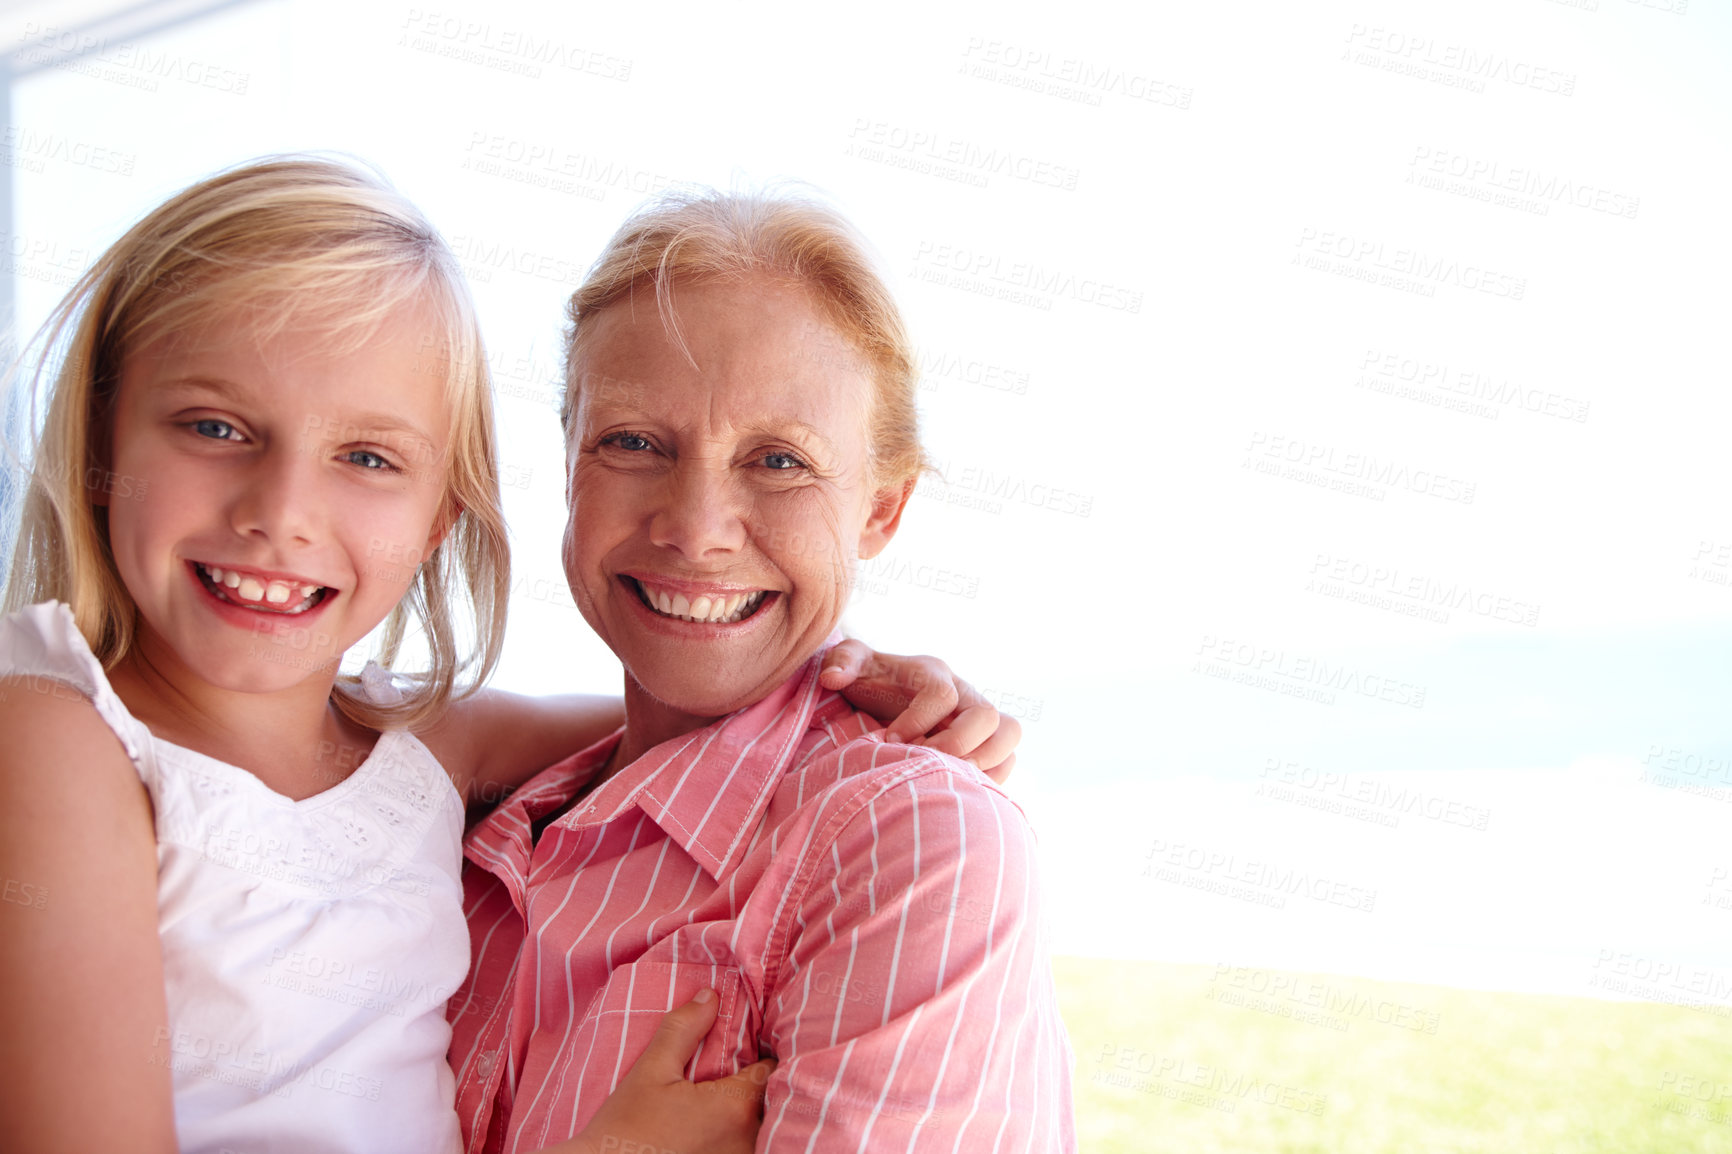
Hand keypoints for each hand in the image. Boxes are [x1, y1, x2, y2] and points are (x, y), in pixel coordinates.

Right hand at [542, 990, 774, 1153]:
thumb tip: (710, 996)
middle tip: (733, 1068)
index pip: (771, 1068)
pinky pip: (744, 1146)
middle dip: (757, 1081)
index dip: (761, 1050)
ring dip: (750, 1110)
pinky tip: (709, 1126)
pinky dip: (737, 1134)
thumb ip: (683, 1030)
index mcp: (736, 1107)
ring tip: (719, 1094)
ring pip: (760, 1127)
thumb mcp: (651, 1071)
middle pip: (769, 1099)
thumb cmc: (625, 1128)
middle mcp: (747, 1140)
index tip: (746, 1043)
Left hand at [822, 641, 1020, 782]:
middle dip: (956, 744)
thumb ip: (841, 661)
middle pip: (987, 715)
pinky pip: (1008, 760)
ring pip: (1009, 733)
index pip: (941, 694)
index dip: (918, 720)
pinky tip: (953, 784)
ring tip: (944, 775)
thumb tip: (833, 678)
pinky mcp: (987, 743)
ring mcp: (980, 719)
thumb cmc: (870, 683)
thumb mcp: (852, 665)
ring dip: (982, 760)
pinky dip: (990, 776)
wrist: (886, 698)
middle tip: (924, 760)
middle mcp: (964, 693)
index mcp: (932, 673)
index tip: (889, 741)